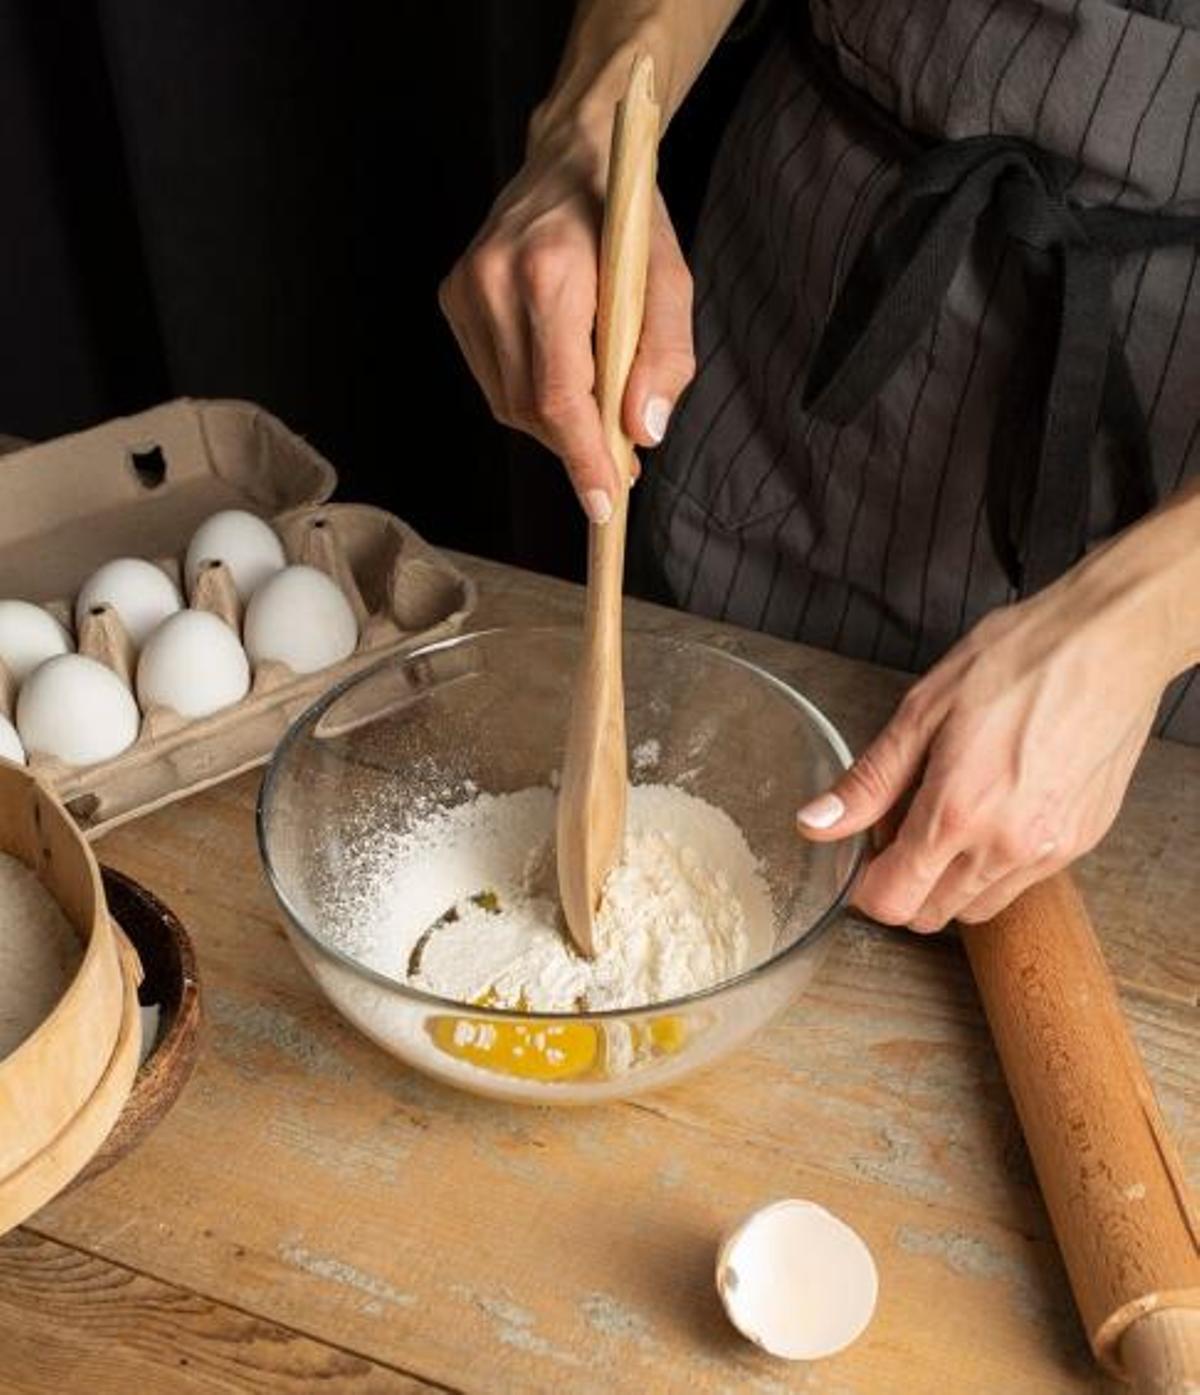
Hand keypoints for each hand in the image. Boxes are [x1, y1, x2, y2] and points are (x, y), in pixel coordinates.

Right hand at [438, 126, 694, 523]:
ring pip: (508, 404)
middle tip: (621, 461)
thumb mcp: (670, 281)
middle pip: (531, 410)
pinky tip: (562, 376)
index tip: (605, 504)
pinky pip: (494, 381)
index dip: (583, 459)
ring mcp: (465, 290)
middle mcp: (493, 281)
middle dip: (578, 448)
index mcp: (548, 274)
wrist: (572, 156)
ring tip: (597, 412)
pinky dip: (531, 398)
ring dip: (556, 425)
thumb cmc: (627, 220)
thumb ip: (665, 359)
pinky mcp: (453, 298)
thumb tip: (644, 432)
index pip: (558, 397)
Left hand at [795, 517, 1196, 928]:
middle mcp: (1006, 846)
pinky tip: (993, 811)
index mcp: (957, 813)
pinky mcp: (1082, 842)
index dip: (866, 887)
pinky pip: (1022, 881)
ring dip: (950, 881)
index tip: (863, 856)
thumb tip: (816, 824)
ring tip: (948, 816)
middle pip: (933, 915)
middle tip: (901, 827)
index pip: (894, 901)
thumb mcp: (923, 710)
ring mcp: (1050, 850)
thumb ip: (869, 781)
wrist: (1110, 642)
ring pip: (979, 906)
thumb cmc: (1018, 661)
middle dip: (905, 885)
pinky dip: (994, 865)